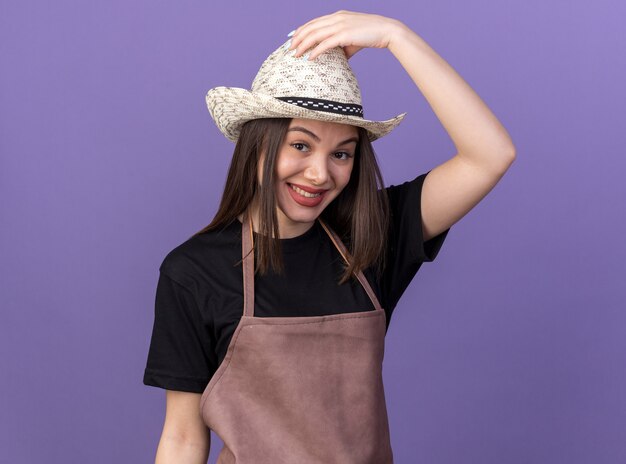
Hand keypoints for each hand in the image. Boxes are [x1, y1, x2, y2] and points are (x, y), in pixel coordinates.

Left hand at [287, 10, 404, 60]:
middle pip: (310, 27)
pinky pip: (325, 44)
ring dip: (303, 45)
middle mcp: (336, 18)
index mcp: (337, 16)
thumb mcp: (353, 39)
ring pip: (315, 35)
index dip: (301, 30)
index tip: (292, 38)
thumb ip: (341, 46)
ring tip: (295, 54)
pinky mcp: (345, 35)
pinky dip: (315, 51)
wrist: (386, 31)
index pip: (314, 22)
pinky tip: (309, 58)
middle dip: (297, 38)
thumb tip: (336, 59)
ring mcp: (340, 25)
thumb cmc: (370, 36)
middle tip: (289, 48)